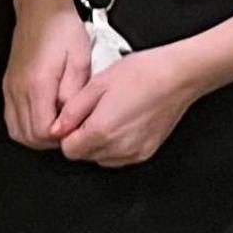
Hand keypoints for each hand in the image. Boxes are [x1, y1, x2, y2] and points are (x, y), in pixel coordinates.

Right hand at [4, 8, 90, 150]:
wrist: (41, 8)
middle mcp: (18, 89)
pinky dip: (26, 126)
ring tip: (57, 125)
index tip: (74, 128)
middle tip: (68, 129)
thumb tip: (70, 118)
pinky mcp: (9, 85)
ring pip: (17, 131)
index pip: (42, 131)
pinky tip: (43, 116)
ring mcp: (10, 88)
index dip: (61, 137)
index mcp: (37, 83)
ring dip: (37, 136)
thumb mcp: (80, 59)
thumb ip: (74, 93)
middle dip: (50, 141)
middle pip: (28, 136)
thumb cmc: (61, 29)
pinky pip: (12, 118)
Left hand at [56, 44, 207, 168]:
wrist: (175, 77)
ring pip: (102, 158)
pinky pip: (120, 157)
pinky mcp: (146, 153)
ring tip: (109, 115)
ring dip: (98, 143)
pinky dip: (115, 146)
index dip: (67, 133)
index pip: (68, 150)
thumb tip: (57, 128)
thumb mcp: (96, 84)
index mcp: (101, 131)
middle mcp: (118, 148)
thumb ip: (72, 111)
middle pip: (85, 156)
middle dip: (82, 138)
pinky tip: (122, 123)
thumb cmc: (140, 74)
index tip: (73, 119)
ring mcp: (134, 153)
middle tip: (93, 112)